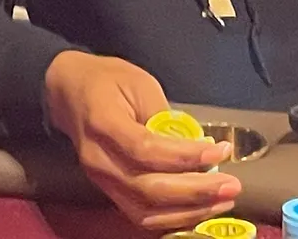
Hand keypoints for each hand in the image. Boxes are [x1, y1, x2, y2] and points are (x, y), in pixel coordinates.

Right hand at [44, 52, 239, 230]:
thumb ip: (163, 114)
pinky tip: (198, 209)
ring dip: (188, 211)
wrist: (67, 91)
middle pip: (148, 189)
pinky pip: (140, 215)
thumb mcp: (138, 82)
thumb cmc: (106, 80)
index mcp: (104, 123)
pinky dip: (172, 218)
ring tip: (222, 200)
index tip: (218, 151)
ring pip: (145, 211)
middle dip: (196, 192)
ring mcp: (100, 180)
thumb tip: (194, 146)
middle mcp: (99, 160)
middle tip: (231, 185)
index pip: (146, 150)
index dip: (185, 156)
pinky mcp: (108, 191)